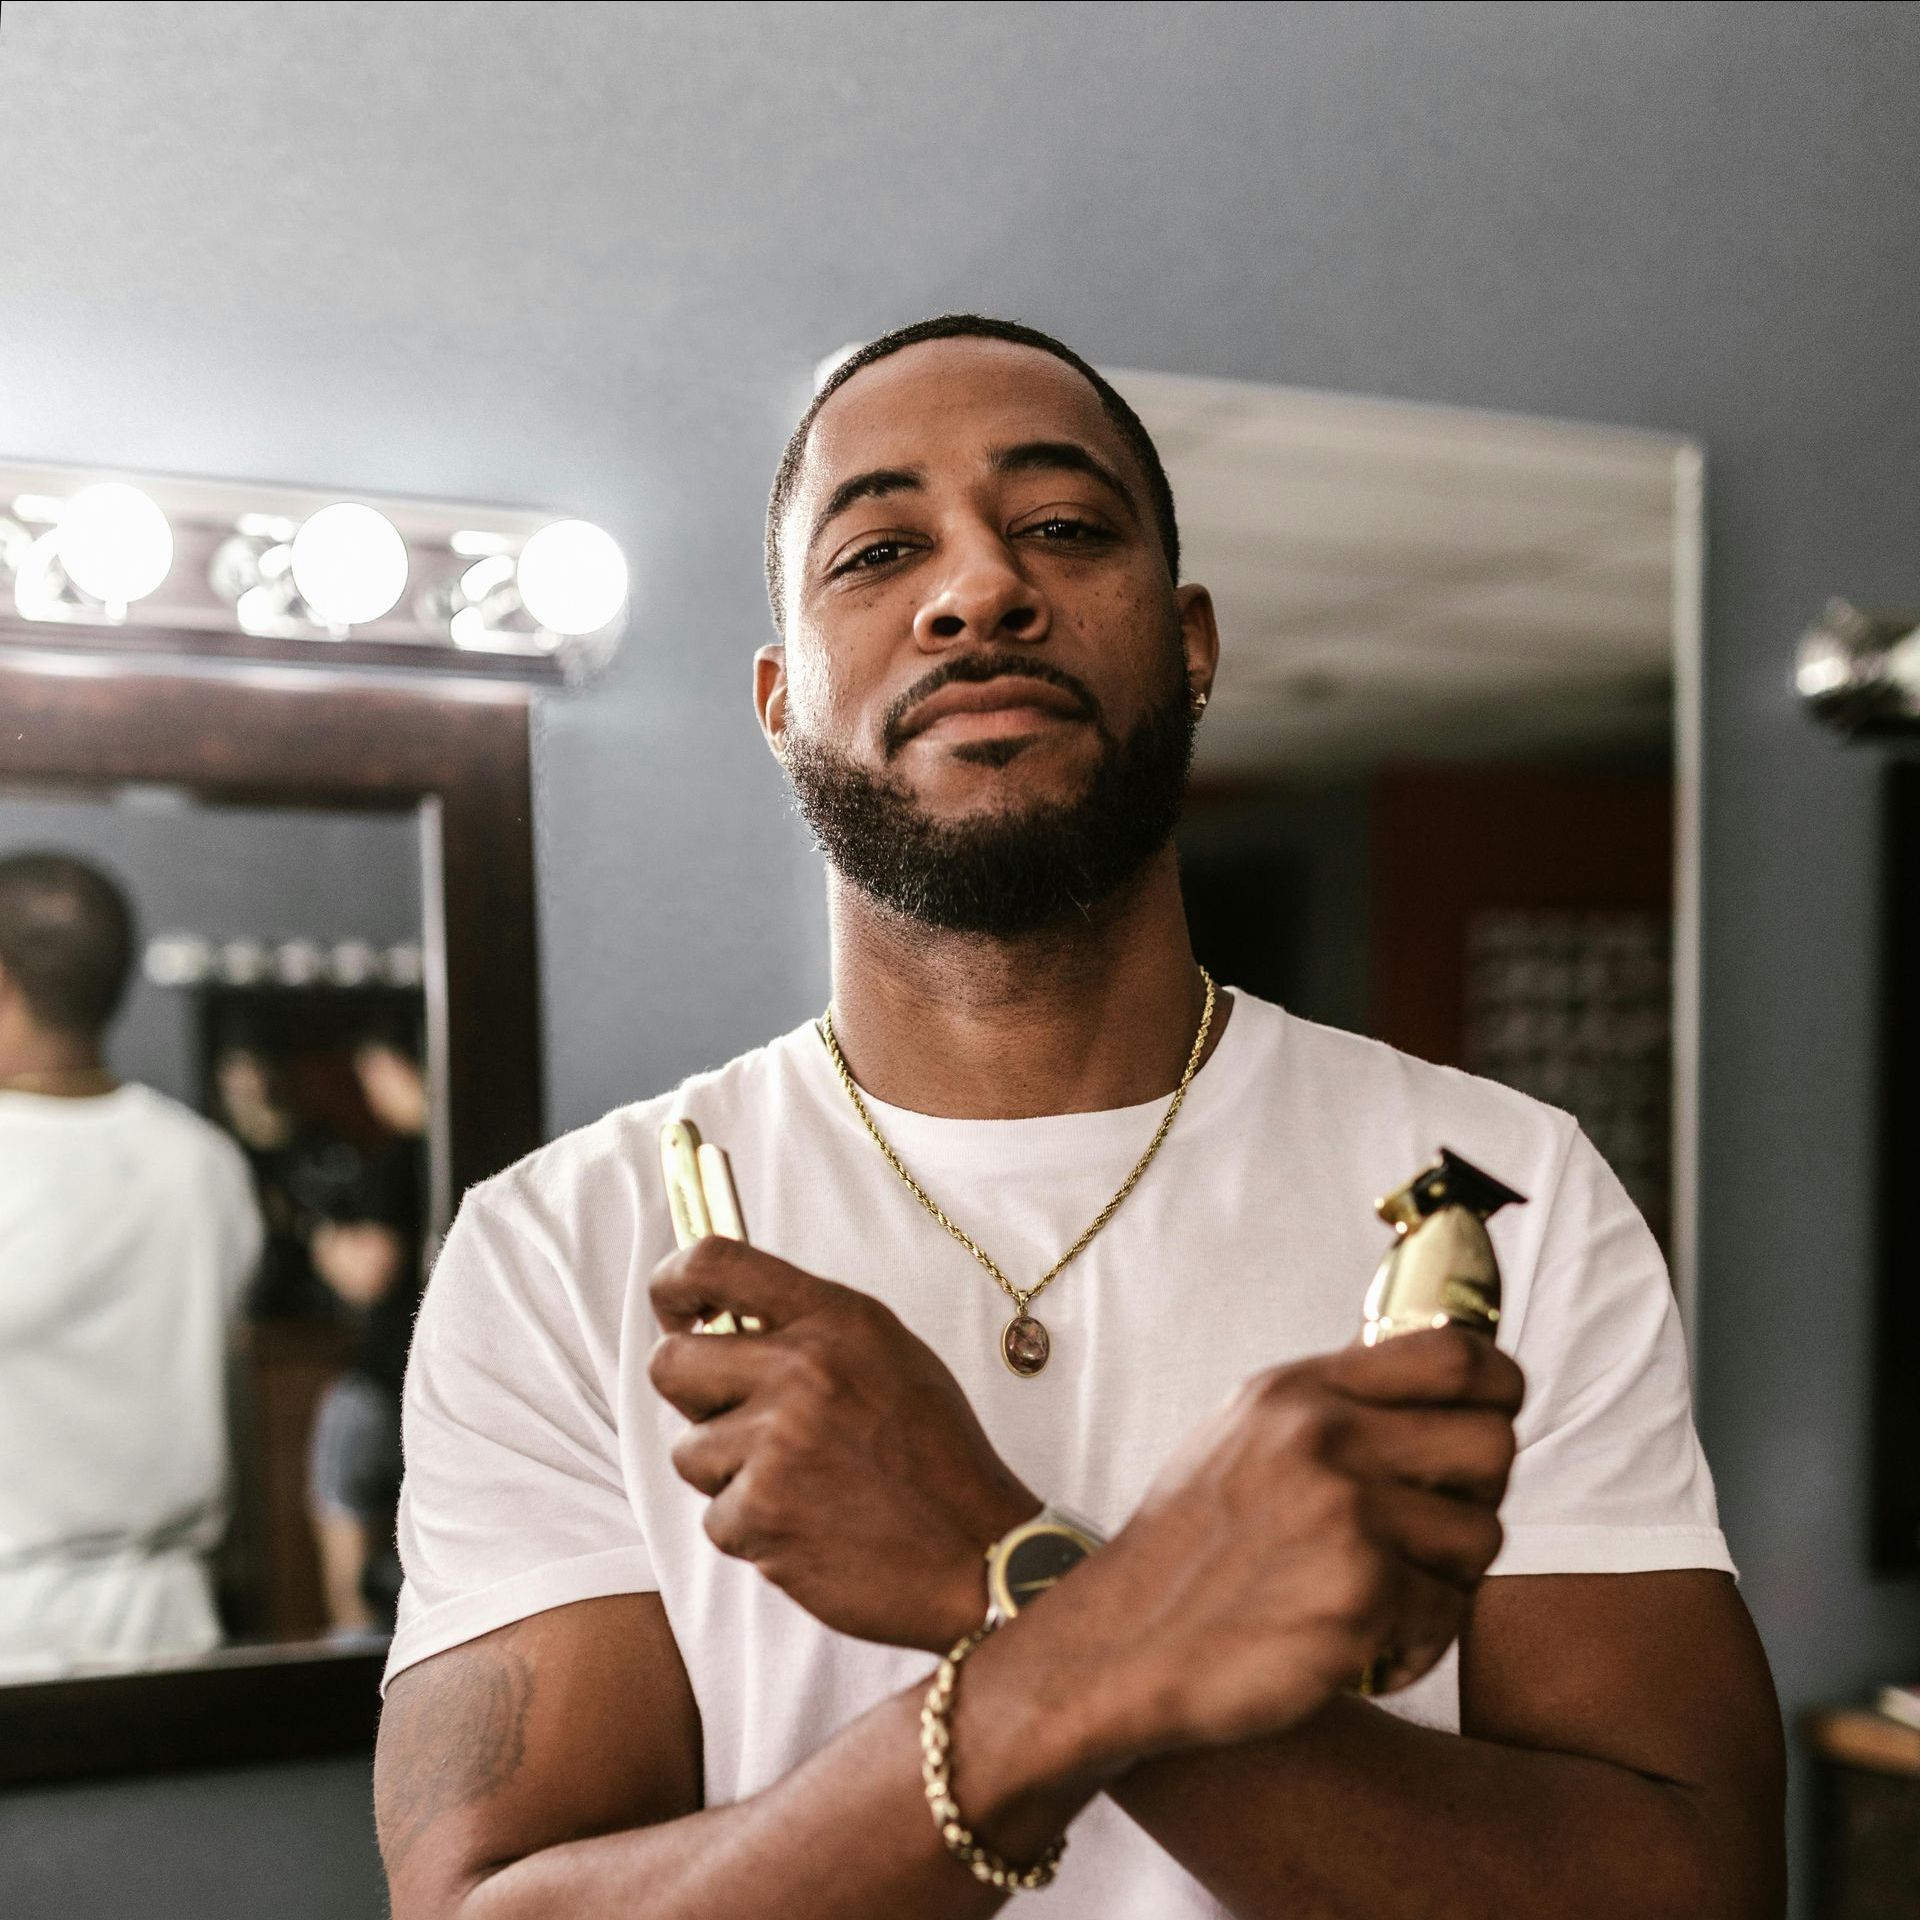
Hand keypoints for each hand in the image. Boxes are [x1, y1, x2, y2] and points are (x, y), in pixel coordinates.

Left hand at [647, 1238, 1038, 1650]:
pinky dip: (755, 1532)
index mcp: (837, 1319)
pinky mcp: (764, 1512)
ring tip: (803, 1487)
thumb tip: (723, 1322)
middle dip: (694, 1399)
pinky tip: (813, 1529)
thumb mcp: (890, 1357)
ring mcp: (779, 1441)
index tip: (673, 1309)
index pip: (717, 1262)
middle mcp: (803, 1367)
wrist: (979, 1555)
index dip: (674, 1283)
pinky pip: (716, 1519)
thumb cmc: (935, 1458)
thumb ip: (812, 1331)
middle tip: (739, 1425)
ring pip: (690, 1451)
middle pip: (671, 1362)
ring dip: (731, 1477)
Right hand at [1063, 1327, 1523, 1761]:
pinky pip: (1449, 1611)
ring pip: (1481, 1536)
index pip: (1451, 1355)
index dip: (1498, 1386)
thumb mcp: (1244, 1435)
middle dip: (1478, 1495)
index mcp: (1297, 1390)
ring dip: (1448, 1577)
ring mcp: (1344, 1512)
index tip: (1492, 1415)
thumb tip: (1434, 1384)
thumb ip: (1331, 1405)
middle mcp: (1322, 1437)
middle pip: (1491, 1443)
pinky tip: (1367, 1642)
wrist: (1125, 1642)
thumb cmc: (1190, 1550)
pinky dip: (1418, 1639)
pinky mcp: (1361, 1593)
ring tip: (1389, 1593)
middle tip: (1436, 1528)